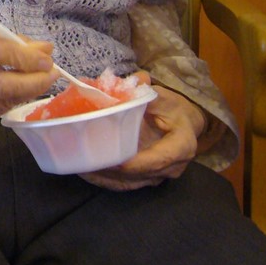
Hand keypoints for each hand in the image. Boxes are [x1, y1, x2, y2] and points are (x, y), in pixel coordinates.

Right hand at [0, 27, 57, 125]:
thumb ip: (2, 41)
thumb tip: (43, 49)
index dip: (25, 57)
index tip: (46, 57)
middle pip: (2, 84)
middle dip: (35, 81)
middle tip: (52, 73)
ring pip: (4, 101)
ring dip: (29, 91)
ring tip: (39, 79)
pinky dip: (14, 100)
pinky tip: (18, 90)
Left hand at [79, 84, 204, 190]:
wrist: (185, 125)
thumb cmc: (173, 109)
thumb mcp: (164, 97)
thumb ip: (147, 90)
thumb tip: (135, 80)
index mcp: (182, 146)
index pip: (159, 159)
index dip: (136, 163)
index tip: (114, 161)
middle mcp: (172, 167)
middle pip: (139, 174)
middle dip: (112, 171)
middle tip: (86, 162)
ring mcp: (160, 176)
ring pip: (130, 183)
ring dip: (105, 178)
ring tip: (81, 168)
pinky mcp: (147, 179)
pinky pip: (125, 185)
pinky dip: (106, 180)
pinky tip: (87, 173)